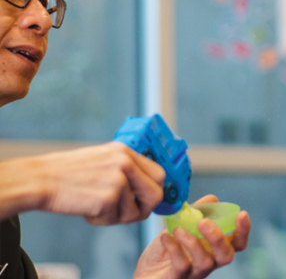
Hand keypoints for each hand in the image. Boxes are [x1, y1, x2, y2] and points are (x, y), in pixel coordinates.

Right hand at [28, 143, 164, 224]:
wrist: (40, 179)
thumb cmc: (68, 173)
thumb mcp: (103, 159)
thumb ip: (126, 169)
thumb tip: (148, 188)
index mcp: (125, 151)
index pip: (159, 173)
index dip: (155, 191)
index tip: (147, 201)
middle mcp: (125, 162)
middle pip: (156, 194)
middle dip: (145, 209)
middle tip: (129, 214)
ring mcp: (118, 180)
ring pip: (134, 212)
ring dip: (116, 217)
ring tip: (96, 207)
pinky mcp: (108, 198)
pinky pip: (115, 219)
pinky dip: (101, 220)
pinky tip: (87, 210)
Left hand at [133, 195, 250, 278]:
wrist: (143, 275)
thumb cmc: (166, 252)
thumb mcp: (182, 227)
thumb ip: (197, 214)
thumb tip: (213, 199)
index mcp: (214, 249)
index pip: (238, 243)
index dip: (244, 230)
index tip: (242, 213)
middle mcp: (209, 262)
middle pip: (226, 256)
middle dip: (218, 238)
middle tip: (204, 222)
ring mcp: (194, 273)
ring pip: (205, 262)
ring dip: (193, 242)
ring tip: (178, 229)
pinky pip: (181, 266)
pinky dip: (174, 248)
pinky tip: (165, 237)